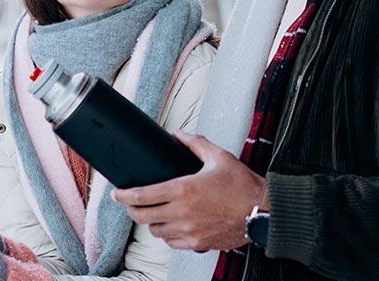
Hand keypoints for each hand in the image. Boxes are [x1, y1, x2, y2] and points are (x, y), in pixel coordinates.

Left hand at [111, 131, 265, 251]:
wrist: (262, 211)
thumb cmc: (242, 185)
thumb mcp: (218, 156)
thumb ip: (195, 143)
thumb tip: (179, 134)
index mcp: (184, 189)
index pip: (142, 195)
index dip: (124, 195)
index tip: (117, 192)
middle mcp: (182, 212)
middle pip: (143, 216)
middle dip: (131, 209)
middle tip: (130, 203)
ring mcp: (189, 230)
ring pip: (156, 231)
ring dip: (151, 222)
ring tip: (153, 213)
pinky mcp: (198, 243)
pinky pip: (173, 243)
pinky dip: (168, 235)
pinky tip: (172, 225)